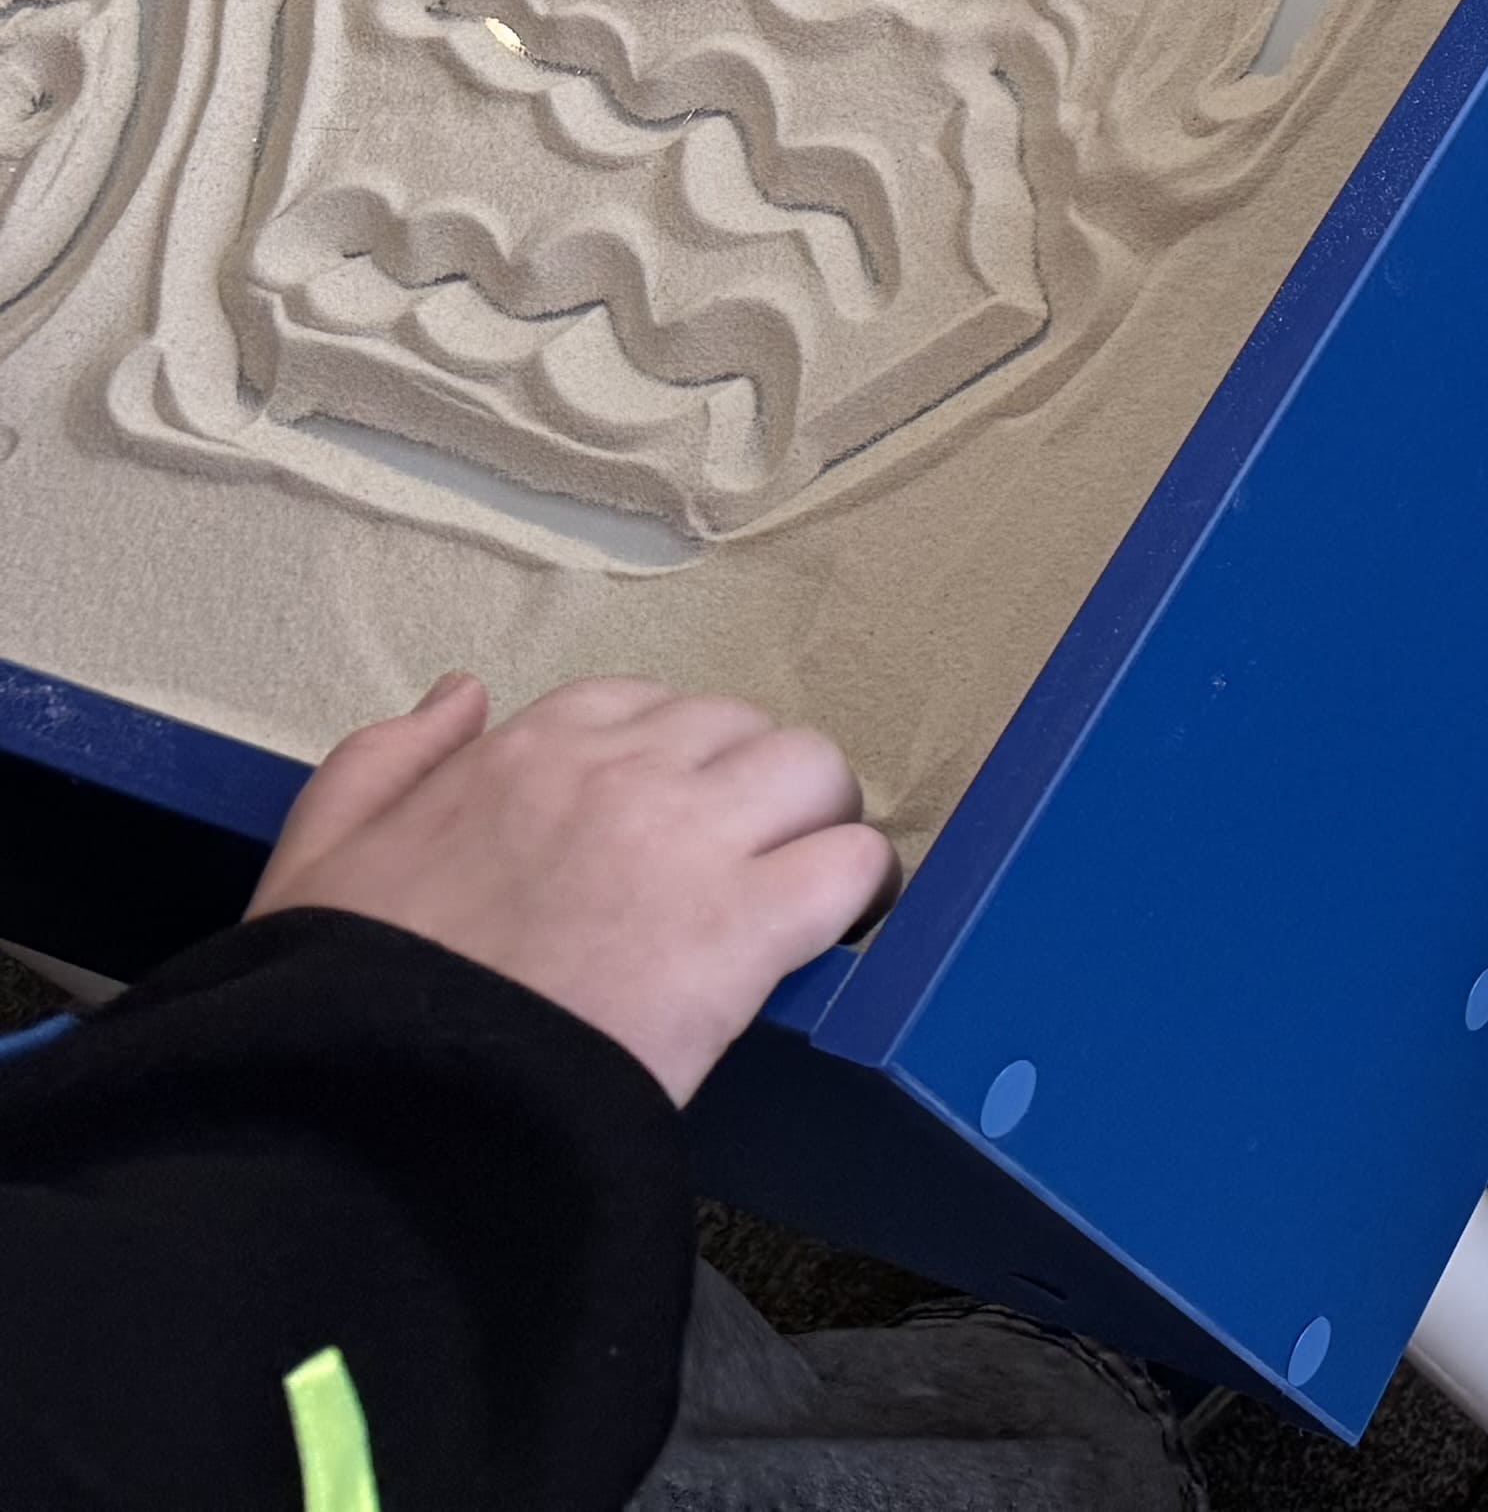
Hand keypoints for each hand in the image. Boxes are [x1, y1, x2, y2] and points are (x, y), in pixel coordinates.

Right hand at [249, 675, 893, 1103]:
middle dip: (746, 789)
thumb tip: (462, 693)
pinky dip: (855, 892)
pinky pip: (851, 864)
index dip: (664, 764)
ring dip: (812, 825)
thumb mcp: (319, 857)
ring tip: (791, 889)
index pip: (643, 708)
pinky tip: (832, 932)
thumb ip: (385, 760)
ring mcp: (693, 839)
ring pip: (814, 775)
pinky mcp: (746, 925)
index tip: (660, 822)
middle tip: (735, 862)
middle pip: (743, 732)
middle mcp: (623, 772)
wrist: (376, 1108)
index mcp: (526, 752)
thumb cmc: (336, 997)